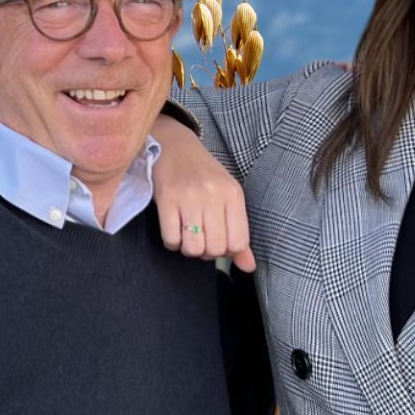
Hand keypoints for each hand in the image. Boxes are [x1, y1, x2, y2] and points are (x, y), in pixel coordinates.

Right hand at [152, 114, 254, 271]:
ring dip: (188, 249)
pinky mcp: (166, 199)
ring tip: (187, 237)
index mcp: (233, 194)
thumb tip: (249, 267)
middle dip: (207, 253)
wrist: (173, 146)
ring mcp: (188, 197)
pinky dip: (172, 243)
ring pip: (193, 247)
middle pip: (215, 248)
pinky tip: (174, 232)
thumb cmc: (203, 175)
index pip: (238, 242)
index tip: (219, 241)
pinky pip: (171, 239)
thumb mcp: (227, 198)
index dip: (227, 250)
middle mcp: (213, 195)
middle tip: (201, 240)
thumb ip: (239, 233)